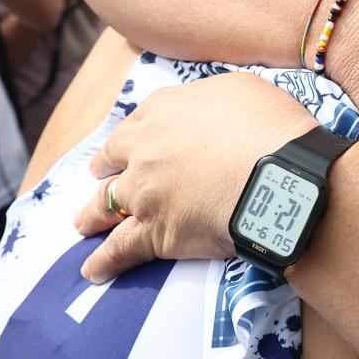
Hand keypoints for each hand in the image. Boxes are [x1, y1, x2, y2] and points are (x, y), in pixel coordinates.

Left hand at [73, 73, 319, 282]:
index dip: (133, 135)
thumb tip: (213, 106)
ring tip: (82, 224)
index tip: (131, 142)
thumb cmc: (271, 128)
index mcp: (165, 110)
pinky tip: (92, 270)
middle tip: (100, 175)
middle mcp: (145, 148)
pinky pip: (120, 249)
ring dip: (91, 215)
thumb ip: (215, 96)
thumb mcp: (243, 88)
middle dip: (104, 169)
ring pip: (106, 204)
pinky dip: (104, 261)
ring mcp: (144, 192)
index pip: (138, 122)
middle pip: (112, 159)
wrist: (276, 174)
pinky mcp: (154, 231)